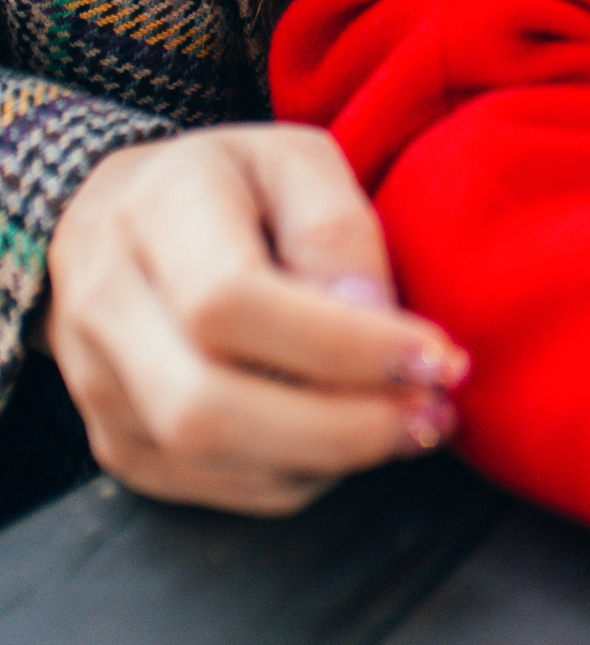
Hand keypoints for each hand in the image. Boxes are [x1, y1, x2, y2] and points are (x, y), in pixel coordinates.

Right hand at [43, 124, 467, 514]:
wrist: (126, 214)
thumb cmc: (234, 183)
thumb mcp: (297, 162)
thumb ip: (336, 230)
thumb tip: (373, 318)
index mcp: (152, 214)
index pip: (230, 303)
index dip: (344, 345)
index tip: (438, 357)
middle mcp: (103, 305)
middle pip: (205, 405)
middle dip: (340, 426)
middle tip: (434, 412)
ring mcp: (96, 383)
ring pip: (207, 456)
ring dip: (328, 457)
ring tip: (413, 426)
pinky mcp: (117, 439)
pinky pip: (212, 482)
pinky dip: (296, 474)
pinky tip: (350, 437)